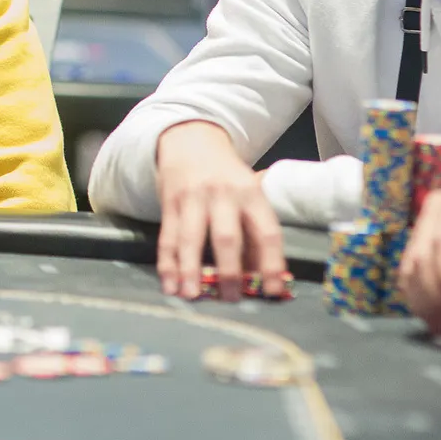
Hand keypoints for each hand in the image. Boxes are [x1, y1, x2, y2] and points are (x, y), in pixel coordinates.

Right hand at [154, 121, 285, 301]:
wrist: (191, 140)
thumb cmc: (227, 177)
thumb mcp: (249, 195)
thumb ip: (254, 233)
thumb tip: (262, 278)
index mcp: (251, 194)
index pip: (266, 232)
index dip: (271, 263)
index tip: (273, 291)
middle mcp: (223, 195)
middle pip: (227, 237)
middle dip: (229, 271)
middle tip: (230, 299)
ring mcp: (193, 198)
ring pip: (191, 239)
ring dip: (190, 270)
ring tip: (191, 296)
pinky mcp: (169, 203)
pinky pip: (168, 237)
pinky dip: (167, 263)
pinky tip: (169, 284)